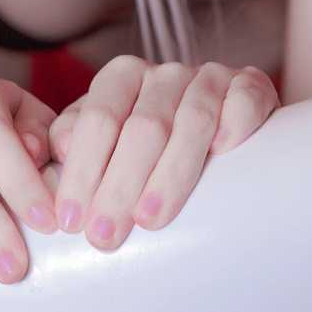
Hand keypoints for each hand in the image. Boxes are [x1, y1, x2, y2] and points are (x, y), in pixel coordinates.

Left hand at [46, 56, 278, 249]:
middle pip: (142, 127)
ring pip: (192, 122)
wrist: (219, 123)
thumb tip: (60, 154)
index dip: (83, 171)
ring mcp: (211, 77)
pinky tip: (224, 153)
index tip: (71, 222)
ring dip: (170, 174)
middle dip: (120, 186)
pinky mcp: (251, 86)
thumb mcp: (104, 138)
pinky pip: (244, 101)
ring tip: (150, 220)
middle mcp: (165, 74)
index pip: (98, 120)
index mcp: (122, 77)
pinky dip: (234, 124)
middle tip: (104, 236)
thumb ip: (73, 140)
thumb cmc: (148, 144)